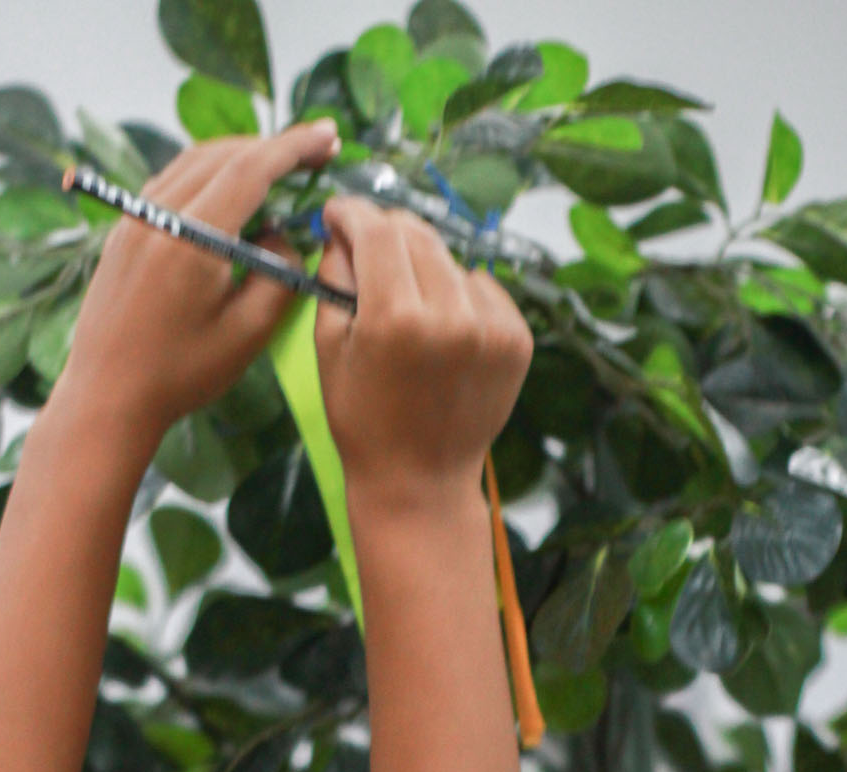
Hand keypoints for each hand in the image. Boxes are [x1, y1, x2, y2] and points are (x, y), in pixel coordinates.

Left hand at [58, 122, 340, 447]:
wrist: (107, 397)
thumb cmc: (179, 376)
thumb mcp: (247, 335)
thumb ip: (279, 277)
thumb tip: (282, 235)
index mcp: (191, 239)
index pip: (251, 169)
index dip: (295, 146)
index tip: (329, 136)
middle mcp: (158, 215)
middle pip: (223, 154)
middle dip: (273, 146)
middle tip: (315, 152)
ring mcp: (134, 218)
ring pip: (194, 161)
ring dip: (240, 154)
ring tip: (278, 165)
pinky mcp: (123, 230)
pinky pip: (170, 181)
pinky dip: (207, 172)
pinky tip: (227, 189)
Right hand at [314, 196, 533, 502]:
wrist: (420, 483)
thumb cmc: (364, 424)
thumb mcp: (329, 353)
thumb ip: (334, 282)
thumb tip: (342, 233)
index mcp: (394, 320)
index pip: (377, 232)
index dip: (353, 213)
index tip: (338, 212)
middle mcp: (449, 316)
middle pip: (416, 237)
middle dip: (386, 234)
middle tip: (368, 249)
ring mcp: (490, 327)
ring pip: (449, 260)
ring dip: (423, 268)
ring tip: (406, 303)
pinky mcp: (517, 339)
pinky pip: (482, 288)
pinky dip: (459, 295)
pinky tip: (443, 328)